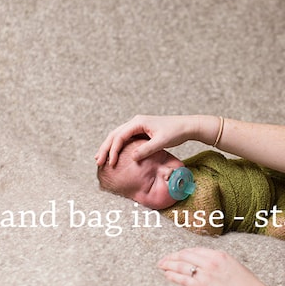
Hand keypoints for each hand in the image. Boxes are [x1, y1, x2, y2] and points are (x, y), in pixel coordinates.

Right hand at [94, 115, 216, 166]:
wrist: (187, 126)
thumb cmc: (176, 132)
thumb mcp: (161, 142)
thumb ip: (146, 150)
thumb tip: (132, 158)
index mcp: (138, 122)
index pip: (120, 136)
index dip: (113, 150)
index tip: (111, 163)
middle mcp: (136, 122)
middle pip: (115, 135)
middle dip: (105, 148)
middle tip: (97, 161)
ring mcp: (138, 126)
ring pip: (118, 136)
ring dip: (109, 147)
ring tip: (100, 158)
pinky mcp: (142, 131)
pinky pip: (126, 139)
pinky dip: (118, 146)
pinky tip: (114, 155)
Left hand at [157, 247, 269, 285]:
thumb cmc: (247, 285)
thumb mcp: (233, 266)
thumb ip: (219, 262)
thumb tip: (205, 263)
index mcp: (220, 255)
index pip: (195, 250)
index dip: (183, 252)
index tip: (176, 255)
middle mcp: (211, 262)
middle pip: (186, 256)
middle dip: (172, 257)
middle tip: (163, 260)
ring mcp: (207, 274)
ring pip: (182, 266)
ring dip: (169, 265)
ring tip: (161, 266)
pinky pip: (184, 280)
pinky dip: (174, 276)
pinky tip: (167, 275)